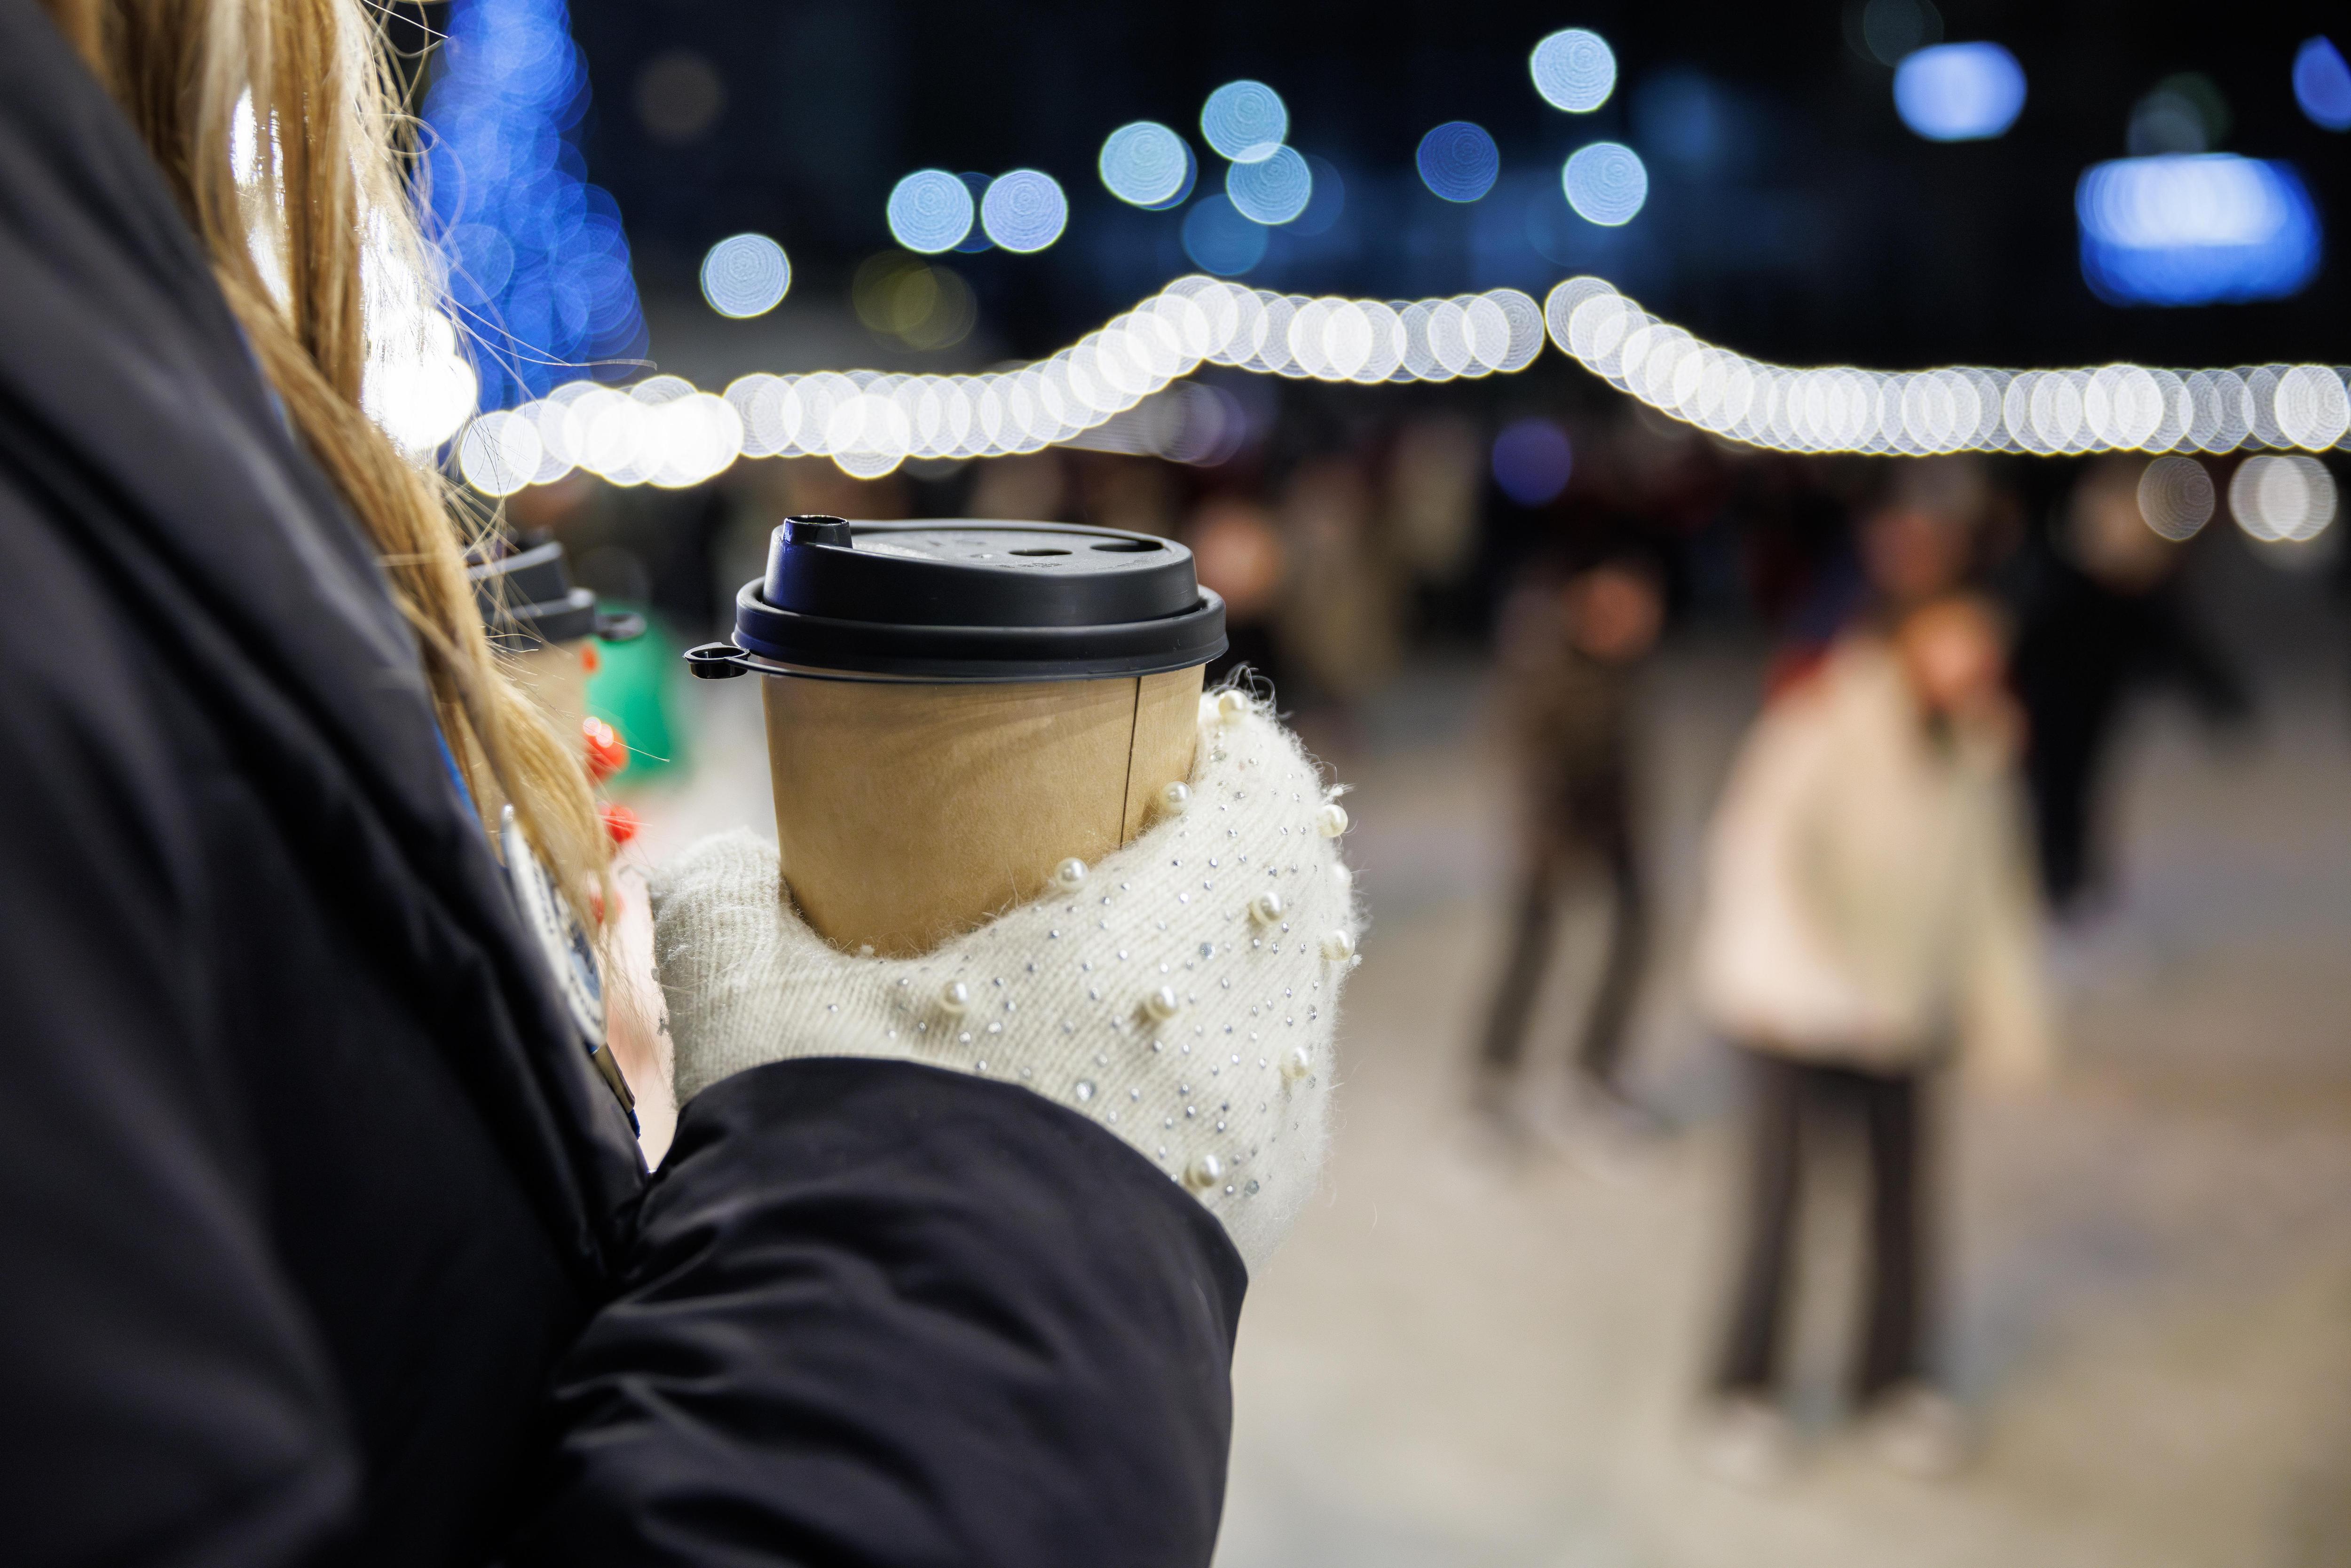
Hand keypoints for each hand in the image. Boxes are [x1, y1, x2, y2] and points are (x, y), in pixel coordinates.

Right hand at [648, 696, 1362, 1274]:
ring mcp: (1272, 1130)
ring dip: (1234, 958)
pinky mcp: (1259, 1215)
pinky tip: (1141, 1078)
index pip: (1268, 785)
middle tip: (1145, 842)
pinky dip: (1227, 1062)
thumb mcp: (759, 1006)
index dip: (1226, 750)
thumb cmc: (859, 1160)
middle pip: (1298, 882)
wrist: (915, 1372)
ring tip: (1143, 957)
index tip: (1172, 741)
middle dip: (1231, 850)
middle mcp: (1250, 1026)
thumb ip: (727, 903)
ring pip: (1292, 992)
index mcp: (1163, 937)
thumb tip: (715, 867)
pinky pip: (1273, 1097)